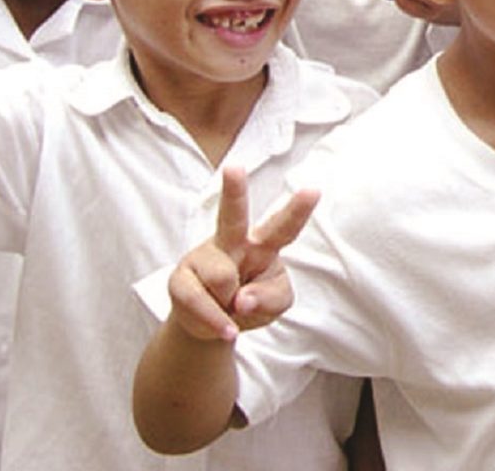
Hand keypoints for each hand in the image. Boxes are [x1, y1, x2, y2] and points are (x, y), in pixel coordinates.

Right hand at [164, 166, 318, 343]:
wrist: (214, 325)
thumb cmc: (251, 303)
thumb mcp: (276, 302)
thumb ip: (271, 298)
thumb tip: (242, 299)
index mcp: (264, 243)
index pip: (284, 226)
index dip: (299, 210)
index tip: (314, 189)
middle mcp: (233, 242)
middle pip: (232, 215)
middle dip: (234, 190)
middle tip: (233, 167)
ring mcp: (204, 257)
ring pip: (221, 278)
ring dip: (229, 305)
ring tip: (228, 306)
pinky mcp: (180, 278)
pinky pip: (199, 302)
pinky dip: (214, 322)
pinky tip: (221, 326)